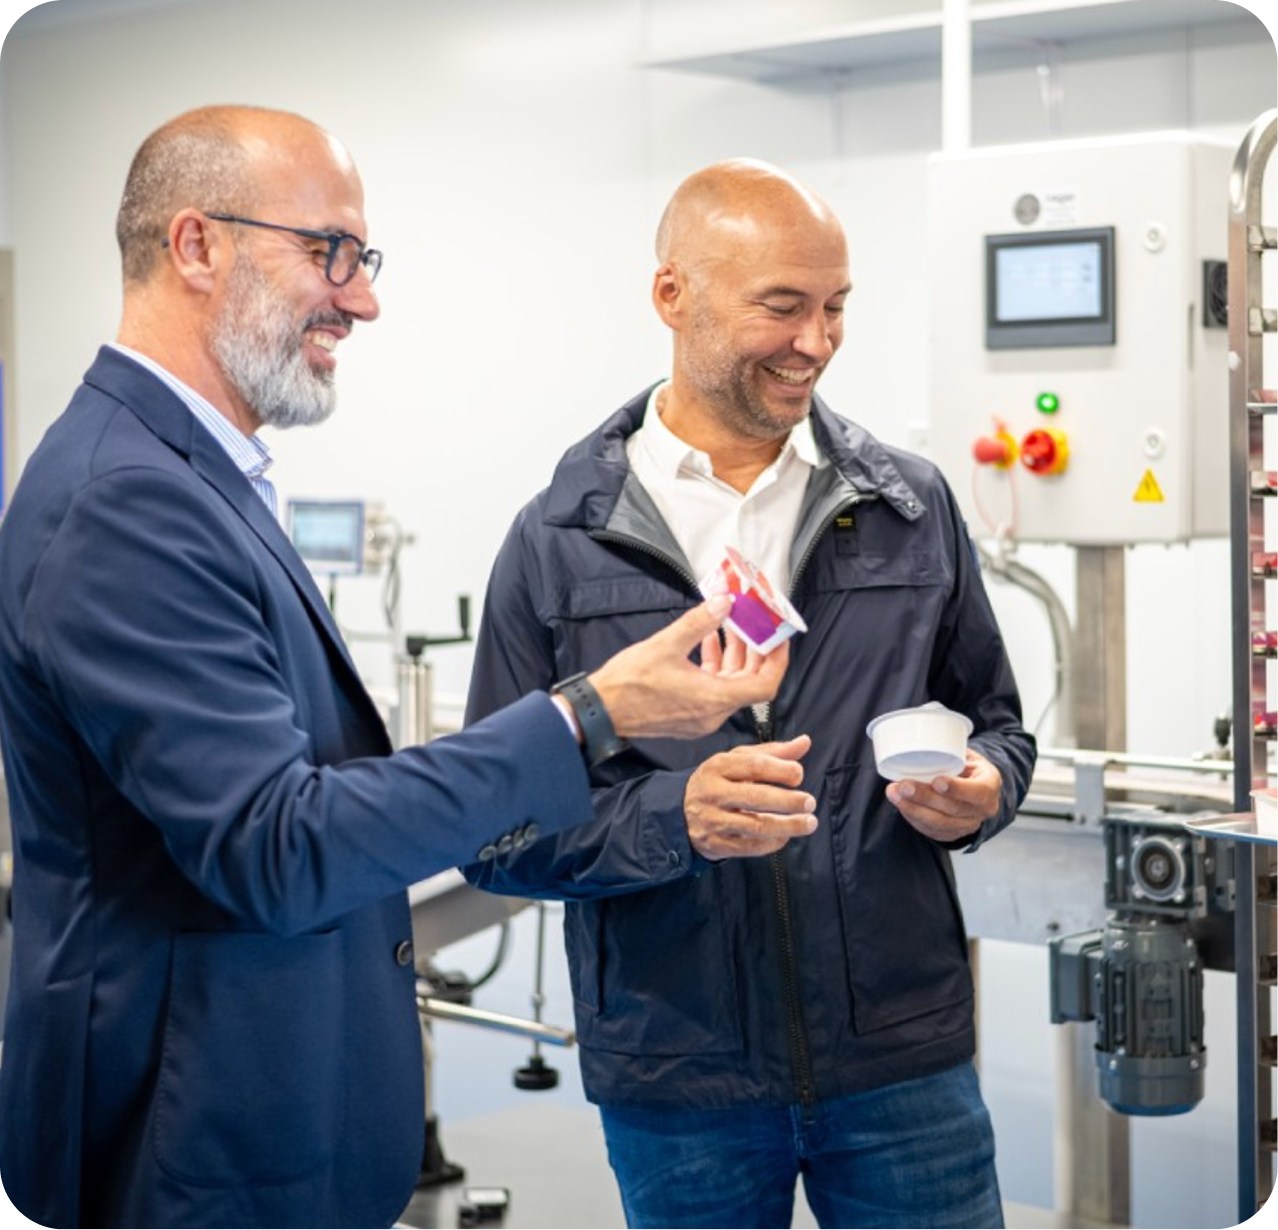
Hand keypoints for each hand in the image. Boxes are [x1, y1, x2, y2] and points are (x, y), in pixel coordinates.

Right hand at [588, 596, 789, 739]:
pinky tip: (707, 641)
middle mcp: (712, 713)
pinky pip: (714, 689)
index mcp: (713, 699)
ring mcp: (701, 717)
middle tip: (754, 623)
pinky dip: (717, 666)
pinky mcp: (689, 715)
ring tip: (729, 624)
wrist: (600, 711)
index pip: (765, 686)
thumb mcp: (666, 644)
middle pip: (749, 682)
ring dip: (734, 655)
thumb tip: (725, 603)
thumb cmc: (628, 684)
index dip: (777, 661)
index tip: (779, 639)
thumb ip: (700, 623)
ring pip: (731, 684)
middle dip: (754, 650)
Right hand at [685, 735, 817, 860]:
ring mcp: (714, 820)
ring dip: (788, 826)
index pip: (753, 766)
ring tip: (809, 823)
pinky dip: (773, 842)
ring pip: (756, 826)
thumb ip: (772, 752)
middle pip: (755, 797)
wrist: (681, 813)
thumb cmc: (718, 782)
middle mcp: (713, 793)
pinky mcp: (717, 844)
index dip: (780, 770)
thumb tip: (805, 742)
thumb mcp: (738, 761)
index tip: (799, 775)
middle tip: (810, 802)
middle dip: (788, 801)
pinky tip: (786, 836)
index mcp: (718, 766)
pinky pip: (750, 846)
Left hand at [885, 749, 1001, 842]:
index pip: (978, 792)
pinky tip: (900, 804)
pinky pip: (930, 830)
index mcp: (990, 786)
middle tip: (904, 786)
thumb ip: (953, 751)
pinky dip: (912, 816)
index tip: (937, 781)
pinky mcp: (952, 834)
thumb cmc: (969, 769)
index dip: (957, 789)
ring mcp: (968, 825)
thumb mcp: (969, 756)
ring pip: (939, 823)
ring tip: (894, 793)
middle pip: (953, 808)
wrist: (975, 790)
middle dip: (925, 797)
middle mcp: (983, 810)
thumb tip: (925, 735)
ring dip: (913, 808)